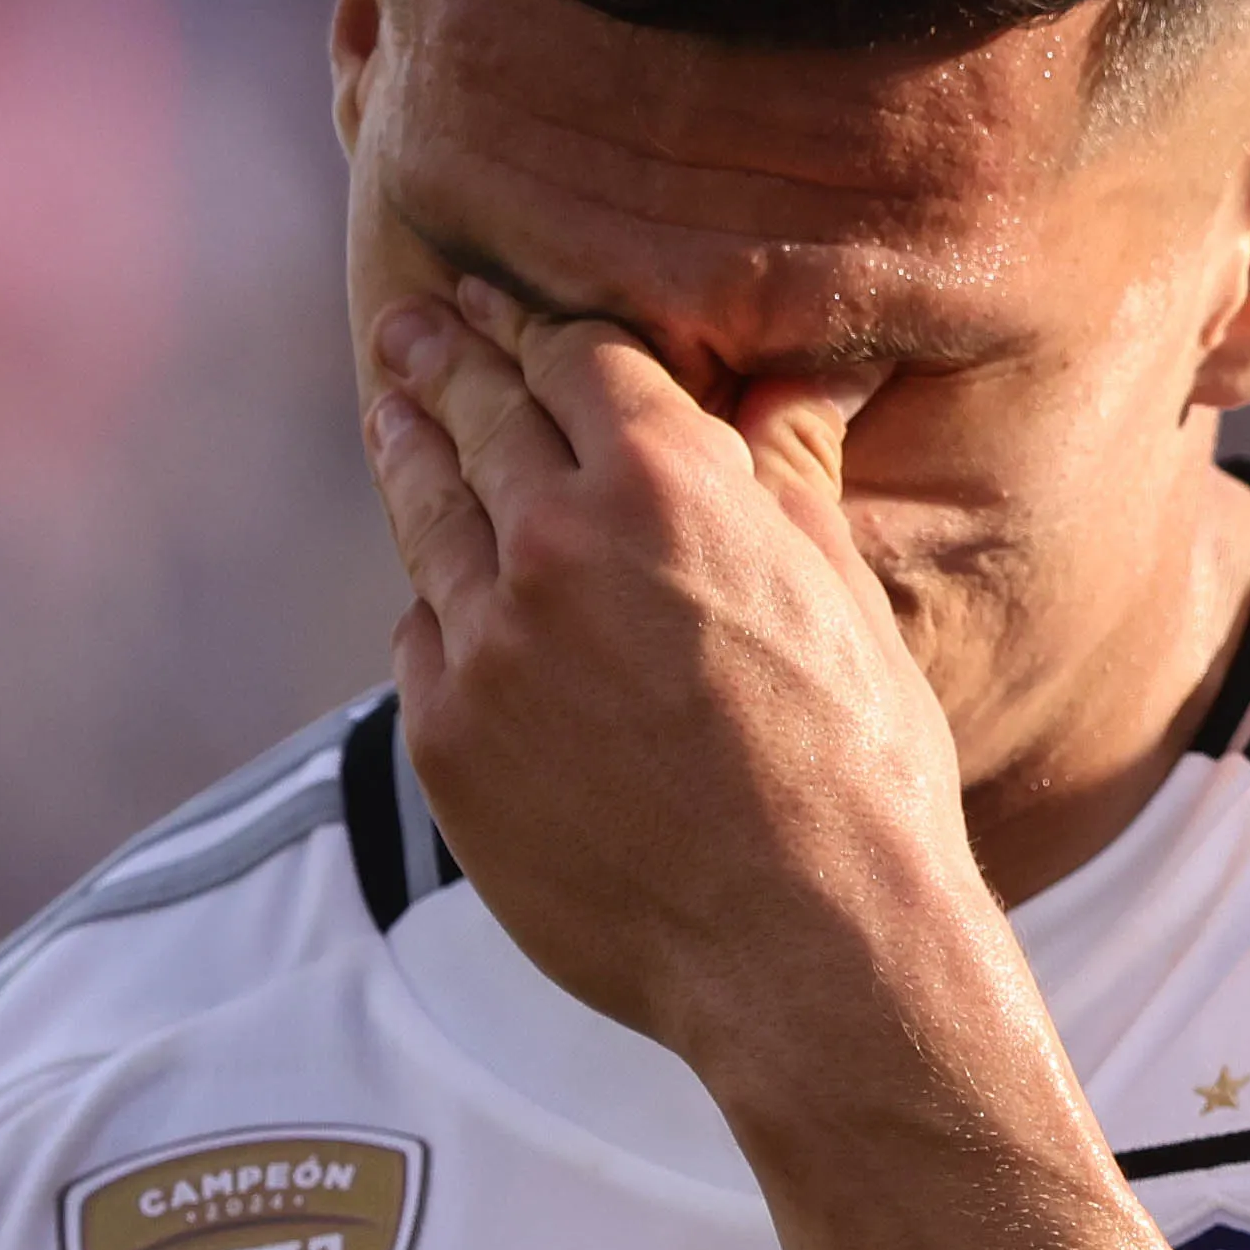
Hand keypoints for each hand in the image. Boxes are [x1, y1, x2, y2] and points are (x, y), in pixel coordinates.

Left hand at [362, 280, 993, 1081]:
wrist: (805, 946)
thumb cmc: (856, 769)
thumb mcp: (839, 593)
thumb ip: (785, 475)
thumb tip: (790, 383)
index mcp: (666, 485)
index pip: (577, 361)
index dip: (536, 325)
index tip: (498, 303)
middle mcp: (557, 546)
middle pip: (485, 420)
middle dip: (447, 359)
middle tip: (416, 325)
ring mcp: (488, 647)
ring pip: (433, 524)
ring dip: (411, 455)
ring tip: (393, 414)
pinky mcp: (447, 742)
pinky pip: (423, 645)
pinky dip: (436, 611)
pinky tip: (430, 589)